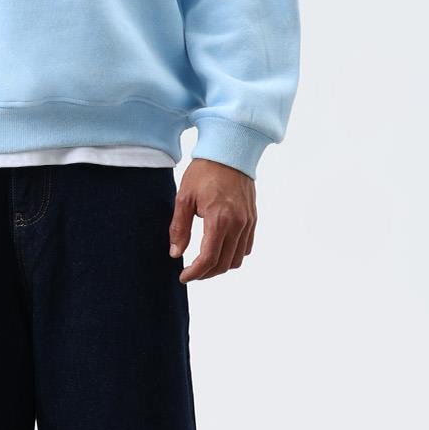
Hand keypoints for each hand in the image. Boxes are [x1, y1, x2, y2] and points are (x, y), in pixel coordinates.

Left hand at [169, 159, 256, 281]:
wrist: (229, 151)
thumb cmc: (204, 171)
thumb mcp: (184, 198)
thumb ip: (179, 228)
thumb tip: (175, 253)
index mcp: (219, 219)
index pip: (208, 258)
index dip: (195, 273)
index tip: (183, 277)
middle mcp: (238, 224)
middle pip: (224, 264)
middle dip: (206, 273)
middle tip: (190, 272)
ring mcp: (248, 222)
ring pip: (237, 259)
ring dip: (220, 266)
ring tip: (204, 263)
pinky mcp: (253, 218)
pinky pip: (246, 247)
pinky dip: (233, 255)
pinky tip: (219, 250)